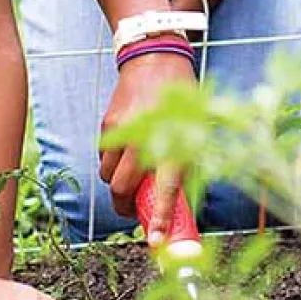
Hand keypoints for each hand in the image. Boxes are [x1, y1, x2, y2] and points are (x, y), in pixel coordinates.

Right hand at [102, 51, 194, 230]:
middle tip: (135, 212)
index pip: (165, 189)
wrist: (155, 59)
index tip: (154, 240)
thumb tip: (179, 202)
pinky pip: (105, 157)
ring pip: (110, 176)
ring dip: (119, 185)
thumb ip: (187, 165)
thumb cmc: (182, 99)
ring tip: (132, 177)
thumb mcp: (195, 131)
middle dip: (126, 207)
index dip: (158, 218)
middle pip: (122, 189)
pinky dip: (113, 164)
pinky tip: (127, 154)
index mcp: (172, 141)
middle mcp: (144, 139)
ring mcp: (122, 132)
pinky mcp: (108, 125)